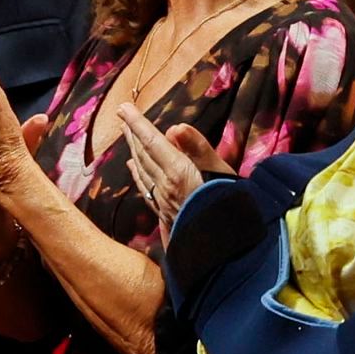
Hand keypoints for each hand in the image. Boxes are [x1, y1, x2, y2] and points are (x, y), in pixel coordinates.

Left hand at [119, 103, 230, 243]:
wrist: (231, 247)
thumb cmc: (232, 204)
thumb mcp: (221, 171)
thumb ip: (198, 148)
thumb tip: (175, 127)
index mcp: (178, 172)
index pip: (152, 142)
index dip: (137, 123)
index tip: (123, 107)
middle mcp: (165, 186)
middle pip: (143, 154)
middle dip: (132, 133)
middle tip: (122, 114)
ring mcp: (162, 201)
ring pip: (142, 170)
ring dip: (133, 149)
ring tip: (127, 133)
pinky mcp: (165, 213)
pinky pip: (145, 187)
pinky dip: (137, 172)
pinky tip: (133, 166)